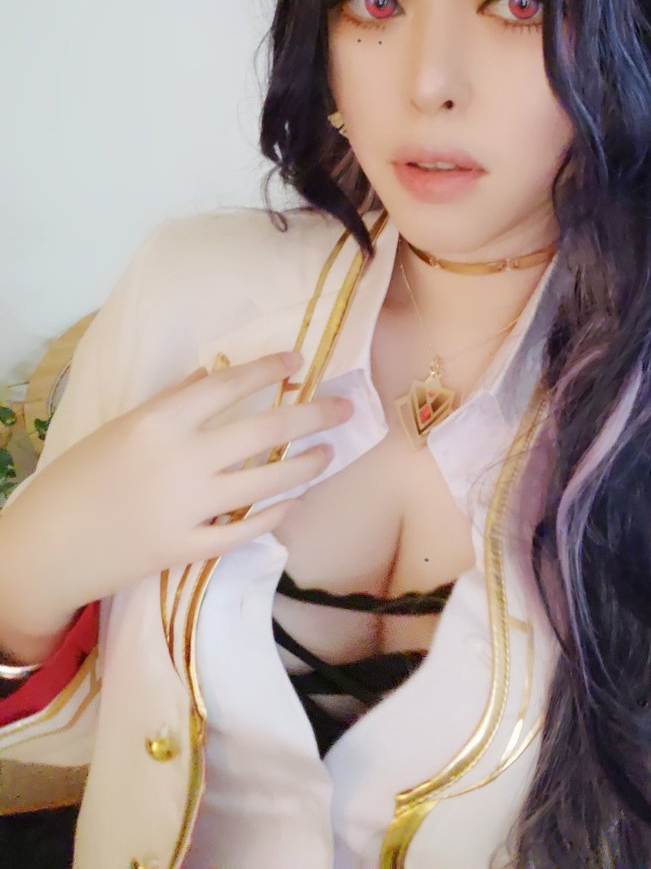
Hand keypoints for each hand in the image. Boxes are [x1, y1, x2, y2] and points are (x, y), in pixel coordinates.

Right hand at [0, 350, 351, 637]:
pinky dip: (275, 515)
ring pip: (265, 484)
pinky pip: (244, 531)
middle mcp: (180, 461)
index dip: (267, 369)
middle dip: (311, 416)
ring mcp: (186, 508)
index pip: (226, 385)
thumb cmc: (79, 478)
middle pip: (262, 432)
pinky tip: (294, 501)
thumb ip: (170, 402)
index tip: (298, 360)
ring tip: (328, 453)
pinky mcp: (186, 549)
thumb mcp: (120, 428)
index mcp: (158, 423)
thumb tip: (211, 375)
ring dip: (305, 466)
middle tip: (345, 408)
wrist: (45, 547)